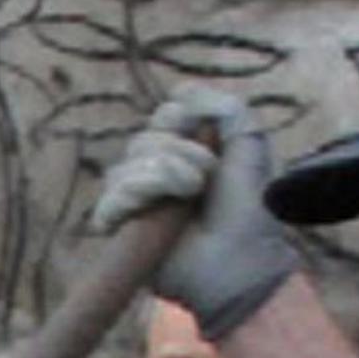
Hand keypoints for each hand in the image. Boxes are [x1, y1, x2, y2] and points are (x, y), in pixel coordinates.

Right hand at [91, 91, 297, 338]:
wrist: (238, 265)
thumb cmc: (249, 212)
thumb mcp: (250, 146)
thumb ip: (226, 108)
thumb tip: (181, 91)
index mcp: (189, 150)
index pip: (166, 115)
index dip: (183, 123)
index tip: (209, 146)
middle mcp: (160, 172)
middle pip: (143, 140)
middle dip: (177, 154)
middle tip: (203, 182)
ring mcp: (138, 203)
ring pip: (124, 167)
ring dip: (160, 178)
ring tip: (186, 201)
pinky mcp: (122, 232)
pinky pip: (109, 200)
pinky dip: (130, 200)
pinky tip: (152, 214)